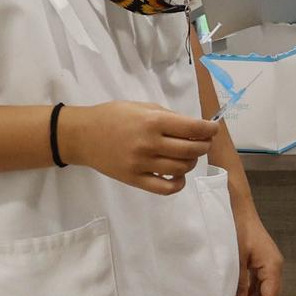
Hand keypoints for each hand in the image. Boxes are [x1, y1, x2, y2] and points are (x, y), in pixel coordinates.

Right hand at [62, 102, 216, 194]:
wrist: (82, 135)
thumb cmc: (113, 116)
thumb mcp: (141, 107)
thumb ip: (168, 117)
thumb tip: (194, 127)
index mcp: (152, 122)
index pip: (192, 129)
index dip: (209, 130)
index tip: (213, 129)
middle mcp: (149, 144)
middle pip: (191, 150)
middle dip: (203, 145)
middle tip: (202, 142)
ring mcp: (142, 164)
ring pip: (182, 169)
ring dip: (191, 162)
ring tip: (187, 156)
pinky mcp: (135, 180)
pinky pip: (165, 188)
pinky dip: (178, 183)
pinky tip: (178, 175)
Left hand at [232, 207, 283, 295]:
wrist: (238, 209)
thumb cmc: (238, 230)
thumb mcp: (236, 259)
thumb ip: (239, 284)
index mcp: (272, 266)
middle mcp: (275, 267)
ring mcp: (269, 264)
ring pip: (265, 291)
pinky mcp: (262, 262)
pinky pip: (260, 283)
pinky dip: (250, 294)